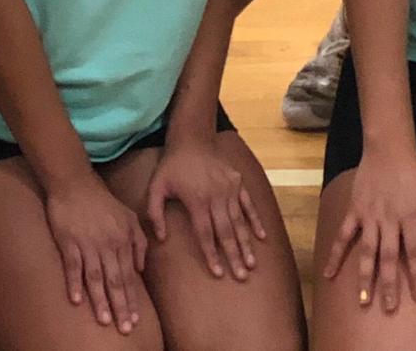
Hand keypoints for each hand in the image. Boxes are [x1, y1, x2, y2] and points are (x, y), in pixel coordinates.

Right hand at [43, 170, 148, 332]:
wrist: (75, 184)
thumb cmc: (103, 202)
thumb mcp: (129, 216)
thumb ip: (138, 241)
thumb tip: (140, 268)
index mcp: (123, 239)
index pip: (129, 275)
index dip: (132, 298)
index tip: (135, 319)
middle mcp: (108, 243)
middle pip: (116, 280)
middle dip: (121, 305)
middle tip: (124, 327)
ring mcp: (88, 243)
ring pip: (96, 277)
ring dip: (100, 300)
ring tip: (105, 320)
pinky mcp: (68, 242)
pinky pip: (73, 266)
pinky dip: (74, 283)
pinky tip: (76, 300)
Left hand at [144, 137, 269, 281]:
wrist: (192, 139)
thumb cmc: (171, 167)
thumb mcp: (155, 188)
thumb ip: (154, 214)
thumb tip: (161, 238)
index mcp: (196, 200)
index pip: (205, 234)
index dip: (211, 255)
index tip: (218, 273)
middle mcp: (216, 196)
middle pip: (226, 232)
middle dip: (234, 255)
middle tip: (241, 276)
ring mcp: (229, 189)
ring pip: (239, 221)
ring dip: (246, 243)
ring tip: (252, 263)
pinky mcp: (238, 182)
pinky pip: (248, 205)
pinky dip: (255, 221)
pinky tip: (261, 237)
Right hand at [319, 147, 415, 313]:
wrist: (389, 149)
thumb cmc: (415, 172)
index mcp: (410, 217)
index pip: (414, 252)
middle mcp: (389, 221)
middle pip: (389, 257)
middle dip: (389, 284)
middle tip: (388, 308)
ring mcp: (369, 217)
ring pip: (367, 251)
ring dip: (365, 276)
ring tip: (363, 300)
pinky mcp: (355, 211)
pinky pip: (344, 235)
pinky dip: (336, 254)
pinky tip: (329, 273)